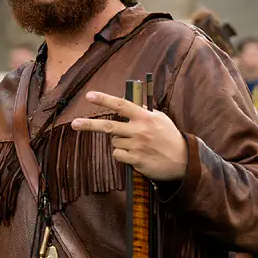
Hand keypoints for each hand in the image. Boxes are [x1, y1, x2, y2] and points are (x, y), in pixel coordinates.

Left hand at [70, 91, 187, 181]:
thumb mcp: (160, 119)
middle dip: (89, 125)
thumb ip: (142, 111)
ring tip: (136, 144)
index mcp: (145, 117)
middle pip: (108, 126)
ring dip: (119, 142)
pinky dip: (121, 154)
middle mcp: (139, 130)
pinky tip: (134, 154)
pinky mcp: (136, 160)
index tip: (89, 96)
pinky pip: (117, 154)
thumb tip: (124, 101)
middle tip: (74, 124)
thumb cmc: (169, 137)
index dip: (104, 99)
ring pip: (113, 141)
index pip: (121, 105)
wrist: (184, 161)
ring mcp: (137, 146)